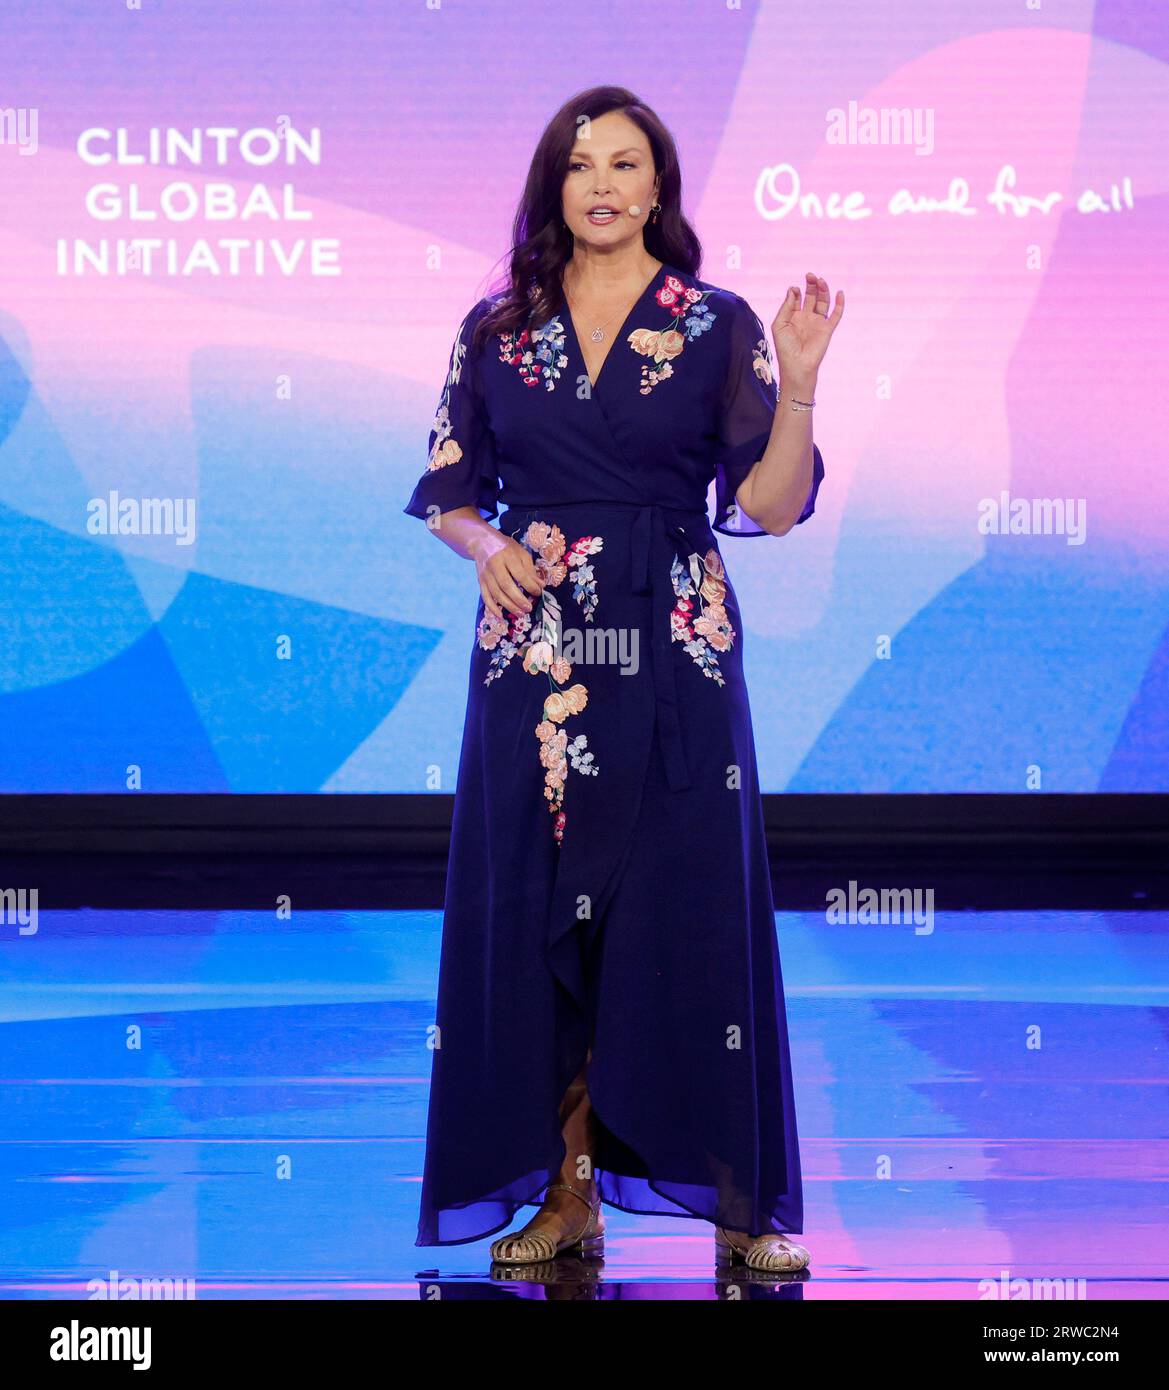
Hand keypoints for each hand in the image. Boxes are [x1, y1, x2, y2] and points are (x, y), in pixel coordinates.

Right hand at [470, 529, 545, 619]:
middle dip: (518, 599)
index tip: (538, 593)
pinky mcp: (480, 581)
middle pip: (506, 585)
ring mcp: (485, 574)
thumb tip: (540, 585)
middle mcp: (494, 564)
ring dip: (508, 606)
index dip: (529, 585)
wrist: (481, 542)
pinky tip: (501, 616)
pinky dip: (492, 608)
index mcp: (507, 555)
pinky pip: (485, 596)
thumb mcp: (521, 553)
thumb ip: (530, 569)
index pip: (519, 573)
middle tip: (529, 608)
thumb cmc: (506, 548)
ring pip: (496, 593)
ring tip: (520, 613)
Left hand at [772, 272, 844, 390]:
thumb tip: (793, 289)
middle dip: (811, 285)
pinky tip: (839, 293)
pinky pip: (836, 314)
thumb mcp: (779, 325)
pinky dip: (840, 304)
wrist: (797, 366)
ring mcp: (818, 323)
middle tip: (810, 275)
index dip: (796, 292)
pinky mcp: (827, 329)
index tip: (794, 290)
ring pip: (823, 302)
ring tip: (820, 280)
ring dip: (822, 290)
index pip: (797, 298)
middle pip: (811, 296)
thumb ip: (786, 307)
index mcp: (793, 317)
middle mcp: (806, 318)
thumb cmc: (785, 348)